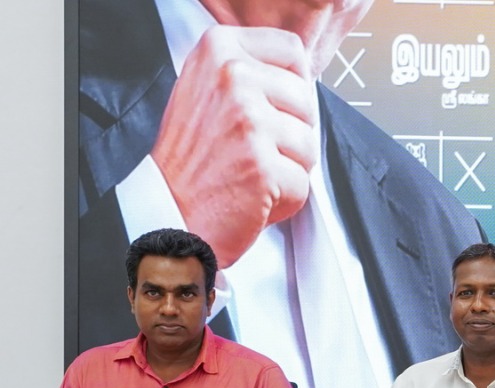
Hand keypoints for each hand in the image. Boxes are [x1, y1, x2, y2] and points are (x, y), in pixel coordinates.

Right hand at [150, 25, 317, 267]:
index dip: (290, 85)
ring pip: (309, 142)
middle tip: (246, 149)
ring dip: (287, 167)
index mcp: (218, 49)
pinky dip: (283, 198)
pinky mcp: (262, 164)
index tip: (266, 107)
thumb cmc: (190, 158)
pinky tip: (249, 194)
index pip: (292, 50)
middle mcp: (232, 76)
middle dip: (289, 132)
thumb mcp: (205, 88)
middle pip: (306, 98)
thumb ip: (248, 69)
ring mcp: (248, 120)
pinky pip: (303, 182)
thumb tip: (302, 71)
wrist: (166, 212)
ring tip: (246, 172)